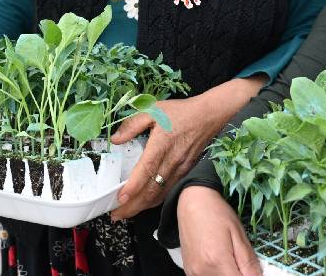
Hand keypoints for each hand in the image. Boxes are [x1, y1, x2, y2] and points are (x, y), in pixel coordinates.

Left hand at [108, 76, 263, 220]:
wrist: (209, 116)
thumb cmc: (180, 112)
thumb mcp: (154, 109)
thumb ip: (132, 124)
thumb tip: (115, 139)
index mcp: (162, 144)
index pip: (147, 169)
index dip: (133, 186)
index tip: (120, 199)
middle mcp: (172, 160)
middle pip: (152, 189)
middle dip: (133, 206)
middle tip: (115, 215)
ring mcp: (180, 169)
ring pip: (160, 194)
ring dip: (142, 207)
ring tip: (126, 213)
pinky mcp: (185, 172)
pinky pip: (168, 191)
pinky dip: (155, 201)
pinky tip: (145, 204)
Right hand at [177, 186, 261, 275]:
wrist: (193, 203)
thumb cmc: (217, 213)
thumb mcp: (239, 234)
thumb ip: (248, 262)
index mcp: (218, 260)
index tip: (252, 270)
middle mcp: (203, 271)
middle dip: (240, 275)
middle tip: (243, 263)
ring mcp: (194, 273)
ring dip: (229, 275)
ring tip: (231, 259)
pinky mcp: (189, 271)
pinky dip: (218, 275)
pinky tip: (220, 262)